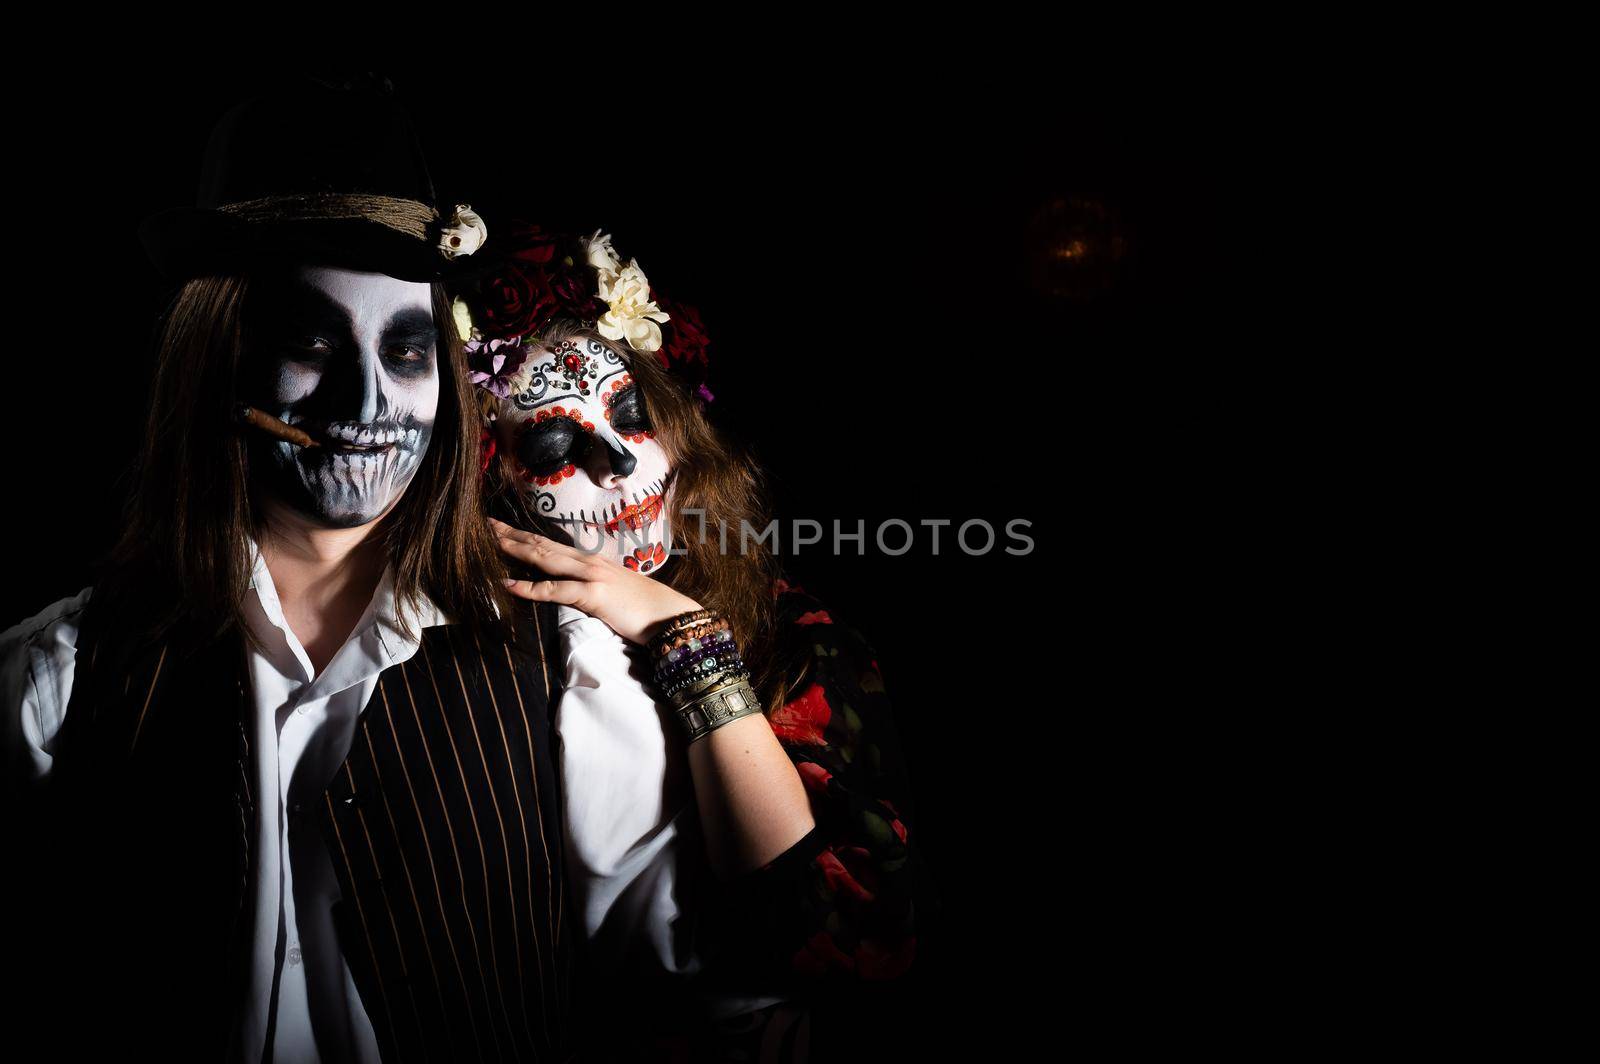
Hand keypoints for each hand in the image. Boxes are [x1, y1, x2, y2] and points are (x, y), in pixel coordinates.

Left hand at [491, 517, 703, 645]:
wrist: (670, 616)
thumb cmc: (642, 608)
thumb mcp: (611, 592)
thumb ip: (589, 587)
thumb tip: (571, 589)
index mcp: (591, 562)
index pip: (550, 544)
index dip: (524, 535)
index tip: (501, 527)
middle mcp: (588, 562)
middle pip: (542, 544)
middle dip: (511, 534)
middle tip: (484, 524)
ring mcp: (591, 576)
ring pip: (546, 559)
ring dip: (516, 549)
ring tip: (490, 542)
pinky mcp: (594, 595)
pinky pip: (557, 590)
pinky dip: (532, 587)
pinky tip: (511, 584)